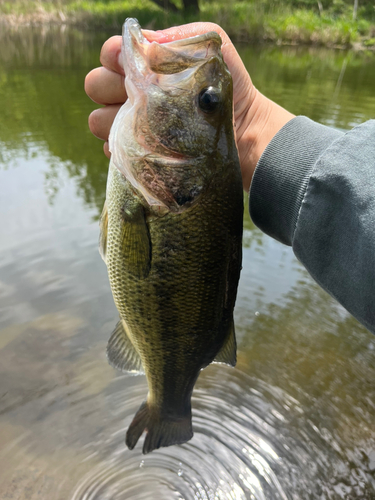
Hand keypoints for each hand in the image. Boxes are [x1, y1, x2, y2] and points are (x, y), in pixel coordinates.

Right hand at [84, 23, 293, 190]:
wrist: (243, 136)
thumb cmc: (227, 91)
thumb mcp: (213, 50)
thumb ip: (179, 37)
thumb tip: (146, 46)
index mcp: (146, 68)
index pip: (111, 54)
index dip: (115, 56)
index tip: (132, 65)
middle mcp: (133, 95)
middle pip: (95, 84)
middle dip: (109, 86)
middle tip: (137, 96)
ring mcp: (133, 126)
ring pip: (97, 120)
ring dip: (113, 121)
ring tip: (143, 125)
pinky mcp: (138, 156)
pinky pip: (112, 151)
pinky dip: (122, 149)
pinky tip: (146, 148)